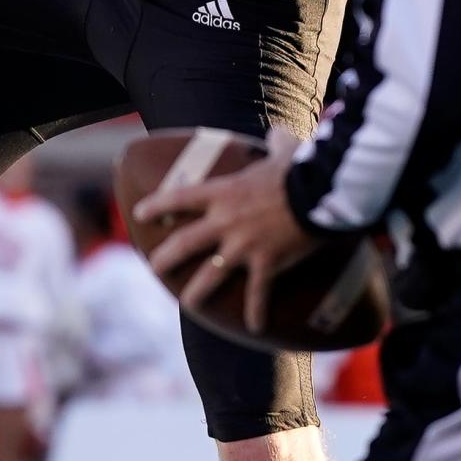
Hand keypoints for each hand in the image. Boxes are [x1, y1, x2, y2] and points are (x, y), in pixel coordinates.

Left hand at [136, 133, 318, 333]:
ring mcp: (243, 246)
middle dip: (165, 258)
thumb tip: (278, 133)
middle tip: (154, 267)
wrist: (320, 194)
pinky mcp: (266, 264)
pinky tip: (254, 327)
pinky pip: (258, 294)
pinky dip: (256, 312)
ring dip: (196, 293)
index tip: (140, 214)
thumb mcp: (285, 151)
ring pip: (210, 275)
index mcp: (223, 193)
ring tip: (187, 305)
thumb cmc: (301, 169)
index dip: (156, 205)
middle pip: (184, 243)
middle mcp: (225, 221)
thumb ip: (276, 144)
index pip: (179, 197)